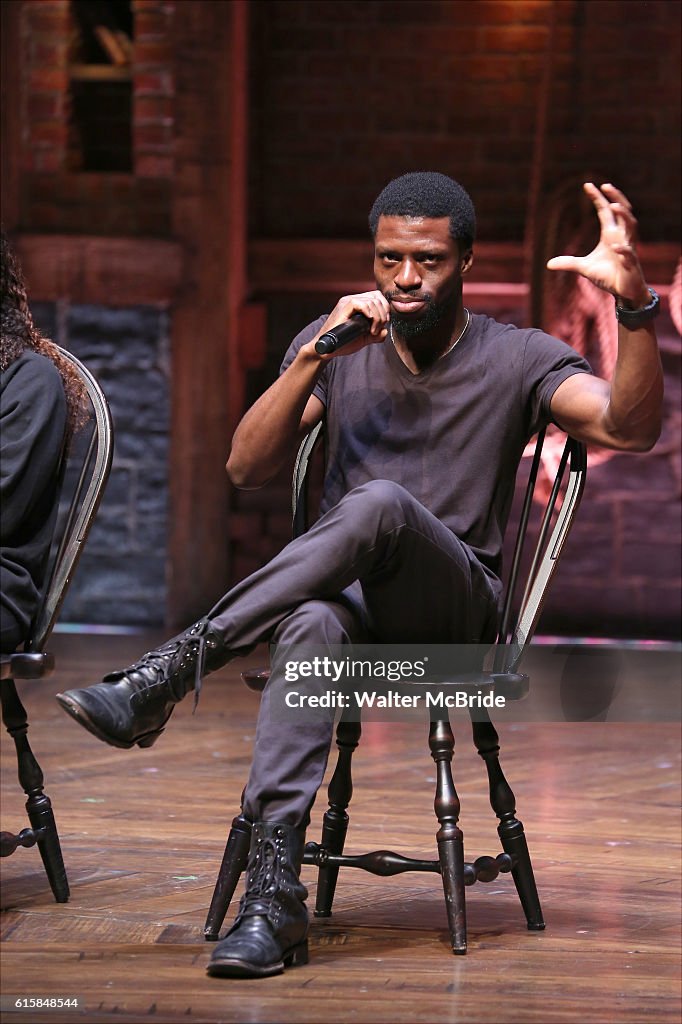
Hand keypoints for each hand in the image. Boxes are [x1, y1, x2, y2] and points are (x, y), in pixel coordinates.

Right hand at [312, 290, 389, 358]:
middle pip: (377, 297)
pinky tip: (369, 325)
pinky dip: (370, 314)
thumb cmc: (343, 342)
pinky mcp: (344, 306)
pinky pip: (362, 304)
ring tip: (372, 331)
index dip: (384, 308)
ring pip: (372, 301)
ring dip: (377, 317)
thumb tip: (385, 331)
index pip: (377, 297)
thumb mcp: (364, 338)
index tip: (384, 323)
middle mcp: (353, 300)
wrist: (328, 348)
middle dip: (383, 314)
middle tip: (378, 329)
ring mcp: (348, 302)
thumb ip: (376, 335)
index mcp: (358, 304)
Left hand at [546, 183, 650, 305]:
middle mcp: (622, 237)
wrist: (624, 291)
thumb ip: (569, 263)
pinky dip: (624, 250)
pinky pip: (629, 254)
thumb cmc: (607, 276)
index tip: (587, 185)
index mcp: (611, 234)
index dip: (598, 198)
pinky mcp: (631, 264)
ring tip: (613, 206)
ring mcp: (629, 248)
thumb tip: (548, 264)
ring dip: (624, 215)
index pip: (605, 211)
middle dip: (616, 197)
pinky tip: (616, 248)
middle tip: (606, 185)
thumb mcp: (584, 268)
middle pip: (623, 212)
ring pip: (632, 227)